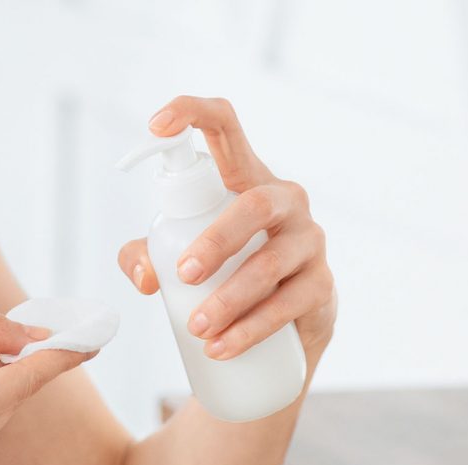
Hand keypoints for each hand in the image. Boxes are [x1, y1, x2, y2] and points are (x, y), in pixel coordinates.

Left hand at [118, 96, 336, 359]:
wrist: (280, 331)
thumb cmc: (224, 276)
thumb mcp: (178, 261)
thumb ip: (146, 257)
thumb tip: (146, 275)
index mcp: (245, 179)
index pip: (225, 128)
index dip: (191, 113)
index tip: (155, 125)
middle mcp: (285, 201)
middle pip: (254, 204)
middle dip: (217, 241)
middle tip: (183, 276)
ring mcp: (309, 241)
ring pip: (271, 263)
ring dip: (230, 299)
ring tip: (196, 329)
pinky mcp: (322, 285)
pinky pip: (288, 305)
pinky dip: (250, 329)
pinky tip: (221, 348)